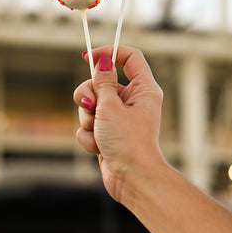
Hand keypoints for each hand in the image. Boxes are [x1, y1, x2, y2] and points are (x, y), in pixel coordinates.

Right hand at [73, 45, 164, 202]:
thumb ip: (102, 82)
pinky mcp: (108, 134)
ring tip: (98, 132)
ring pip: (91, 104)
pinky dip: (89, 136)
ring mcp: (120, 118)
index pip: (130, 57)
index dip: (109, 52)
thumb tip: (102, 61)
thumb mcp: (111, 106)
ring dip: (88, 118)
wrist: (132, 180)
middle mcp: (133, 101)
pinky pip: (89, 125)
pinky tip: (98, 148)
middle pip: (102, 82)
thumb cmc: (128, 142)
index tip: (88, 56)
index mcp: (143, 89)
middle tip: (91, 105)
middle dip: (89, 94)